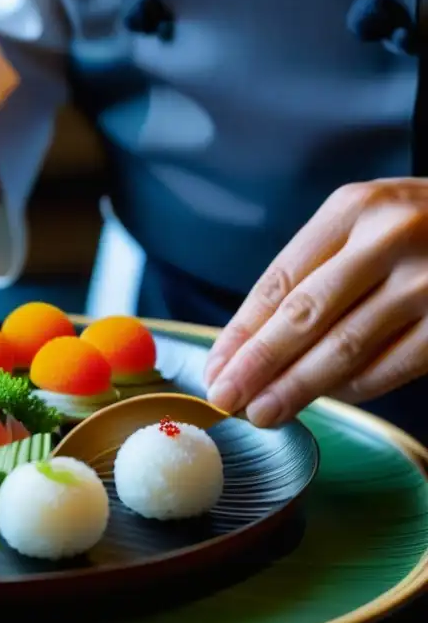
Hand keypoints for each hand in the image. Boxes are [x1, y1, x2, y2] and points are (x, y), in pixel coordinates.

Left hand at [204, 178, 427, 425]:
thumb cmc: (423, 228)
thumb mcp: (368, 223)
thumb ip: (316, 270)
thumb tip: (249, 343)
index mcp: (353, 210)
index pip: (279, 281)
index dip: (241, 332)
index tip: (215, 368)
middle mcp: (389, 239)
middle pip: (304, 315)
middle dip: (257, 365)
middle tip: (226, 400)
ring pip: (344, 347)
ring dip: (297, 387)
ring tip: (263, 413)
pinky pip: (391, 366)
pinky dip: (353, 389)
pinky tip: (328, 399)